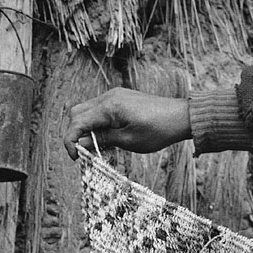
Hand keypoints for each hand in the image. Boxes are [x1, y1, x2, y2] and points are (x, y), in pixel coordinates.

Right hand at [63, 88, 190, 158]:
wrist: (182, 117)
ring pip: (86, 110)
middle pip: (76, 113)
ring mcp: (114, 95)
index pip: (77, 122)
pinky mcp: (120, 98)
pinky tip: (106, 136)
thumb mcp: (128, 141)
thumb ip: (101, 140)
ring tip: (96, 146)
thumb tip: (80, 144)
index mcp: (109, 107)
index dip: (70, 141)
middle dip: (75, 133)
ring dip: (85, 128)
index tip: (76, 157)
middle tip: (84, 152)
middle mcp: (108, 97)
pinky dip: (95, 123)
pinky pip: (98, 109)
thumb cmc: (158, 130)